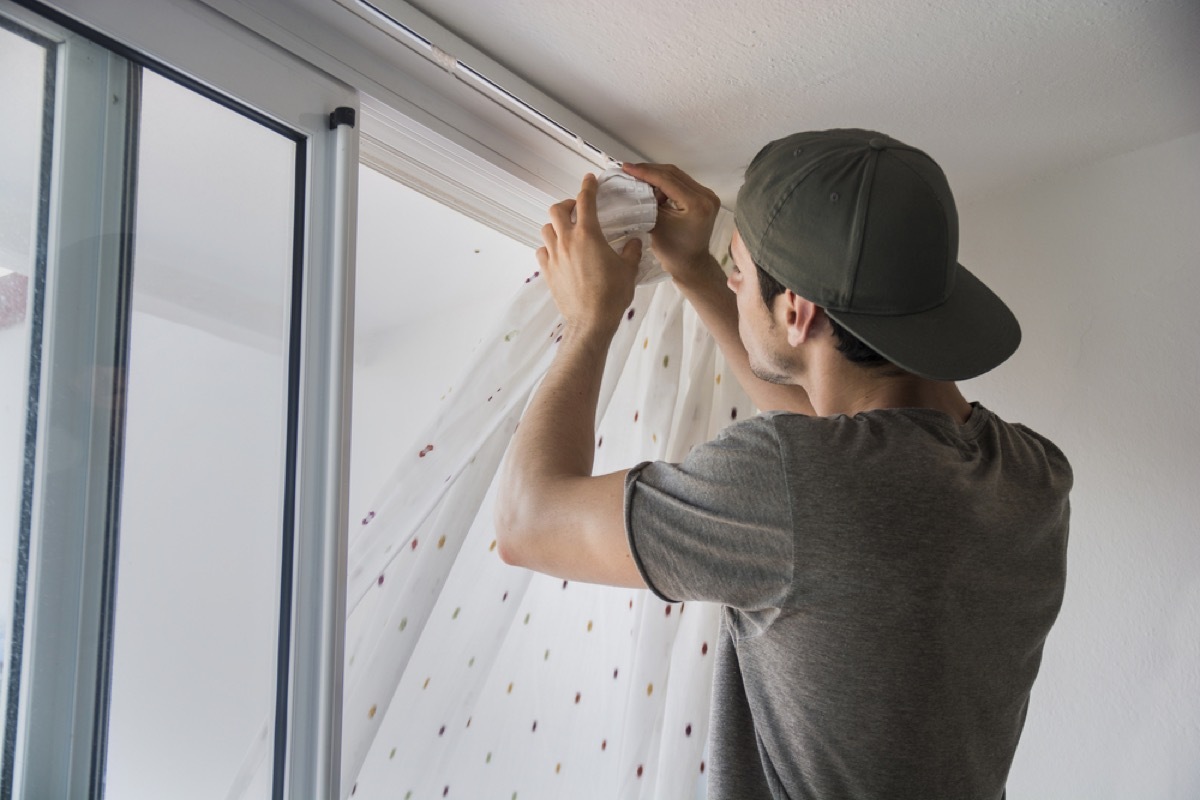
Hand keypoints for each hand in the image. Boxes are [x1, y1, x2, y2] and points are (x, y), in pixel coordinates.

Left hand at [538, 174, 641, 335]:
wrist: (591, 321)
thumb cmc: (611, 295)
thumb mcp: (628, 270)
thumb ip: (631, 251)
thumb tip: (634, 242)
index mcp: (588, 234)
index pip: (585, 201)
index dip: (588, 187)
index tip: (589, 180)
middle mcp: (567, 241)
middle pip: (557, 210)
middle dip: (566, 205)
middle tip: (576, 209)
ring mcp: (554, 256)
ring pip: (546, 229)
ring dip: (555, 226)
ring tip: (566, 231)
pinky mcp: (548, 272)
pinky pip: (542, 252)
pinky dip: (548, 248)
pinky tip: (558, 253)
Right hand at [621, 162, 721, 285]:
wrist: (690, 264)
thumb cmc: (672, 250)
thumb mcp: (656, 224)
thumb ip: (648, 201)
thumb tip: (636, 182)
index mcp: (696, 204)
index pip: (667, 180)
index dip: (645, 172)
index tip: (626, 167)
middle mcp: (706, 196)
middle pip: (674, 174)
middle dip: (650, 170)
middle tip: (630, 169)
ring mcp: (708, 195)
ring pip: (678, 176)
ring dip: (657, 175)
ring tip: (639, 177)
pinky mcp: (705, 197)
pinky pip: (682, 183)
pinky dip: (666, 182)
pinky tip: (652, 185)